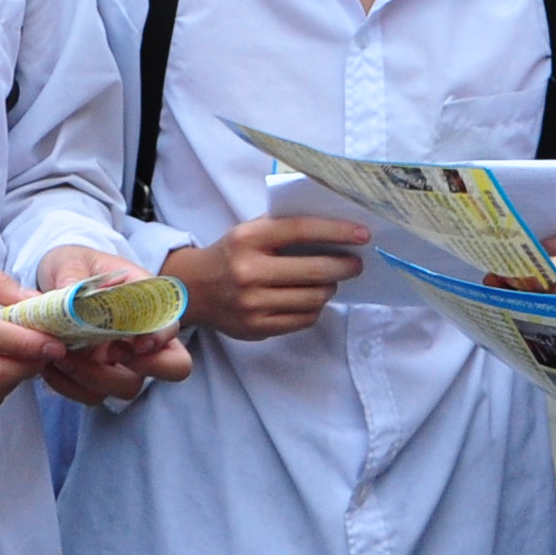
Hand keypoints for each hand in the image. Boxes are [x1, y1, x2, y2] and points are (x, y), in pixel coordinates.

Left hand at [36, 242, 192, 404]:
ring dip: (96, 377)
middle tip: (110, 354)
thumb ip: (71, 272)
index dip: (161, 336)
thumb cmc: (73, 267)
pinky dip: (70, 386)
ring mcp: (122, 361)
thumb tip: (70, 288)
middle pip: (174, 366)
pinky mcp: (96, 378)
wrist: (54, 283)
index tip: (137, 341)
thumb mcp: (70, 259)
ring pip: (129, 387)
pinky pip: (91, 395)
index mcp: (145, 300)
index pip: (171, 323)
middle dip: (149, 367)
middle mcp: (142, 336)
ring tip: (62, 355)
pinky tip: (50, 365)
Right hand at [163, 212, 368, 340]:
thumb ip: (283, 227)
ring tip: (330, 281)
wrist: (193, 290)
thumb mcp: (248, 231)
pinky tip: (312, 299)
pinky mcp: (257, 327)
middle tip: (356, 264)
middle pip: (314, 270)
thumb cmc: (230, 254)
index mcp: (248, 238)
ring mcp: (253, 303)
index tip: (363, 235)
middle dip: (344, 266)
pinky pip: (303, 319)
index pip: (301, 230)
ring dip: (329, 288)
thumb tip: (334, 228)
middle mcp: (249, 271)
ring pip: (314, 297)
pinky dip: (314, 308)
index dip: (337, 231)